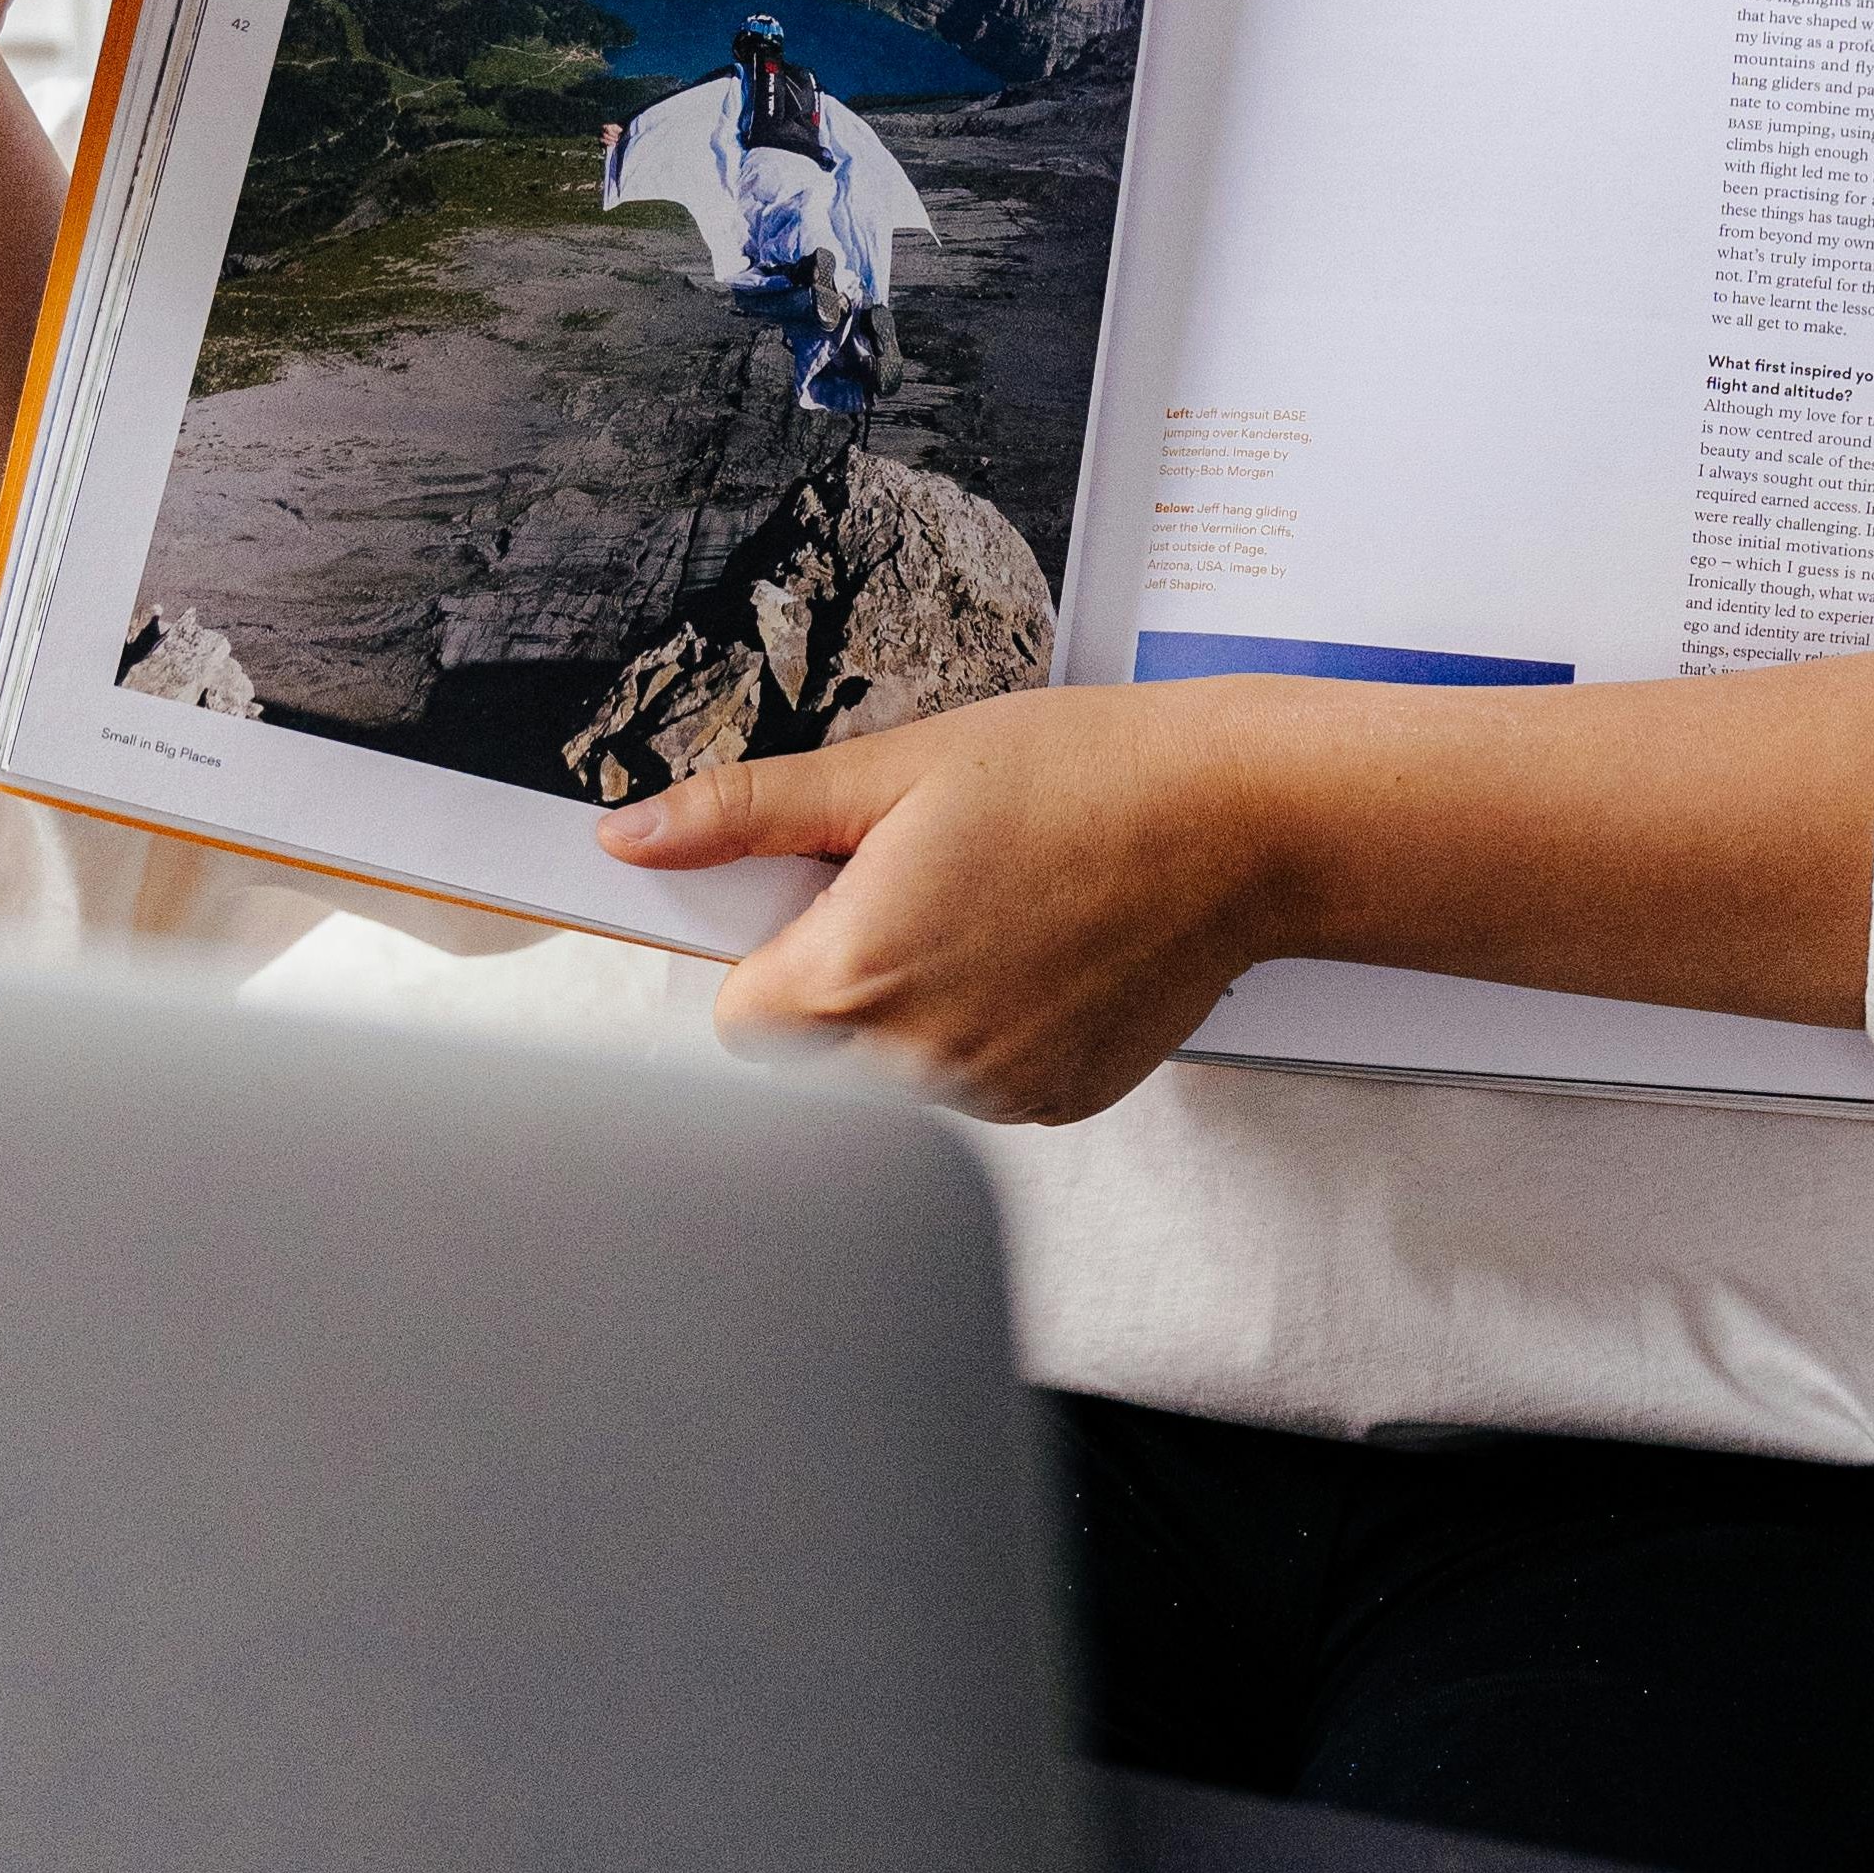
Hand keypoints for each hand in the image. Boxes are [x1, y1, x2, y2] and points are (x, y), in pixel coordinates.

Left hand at [599, 683, 1291, 1124]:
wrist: (1240, 823)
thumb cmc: (1085, 776)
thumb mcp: (899, 767)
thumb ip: (749, 812)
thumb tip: (633, 837)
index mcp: (857, 977)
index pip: (737, 1013)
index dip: (771, 945)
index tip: (824, 890)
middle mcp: (918, 1062)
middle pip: (811, 1051)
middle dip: (837, 977)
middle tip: (916, 886)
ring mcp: (992, 1096)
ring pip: (893, 1073)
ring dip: (913, 1008)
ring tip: (993, 907)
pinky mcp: (1054, 1104)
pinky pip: (975, 1083)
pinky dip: (987, 1028)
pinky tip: (1040, 950)